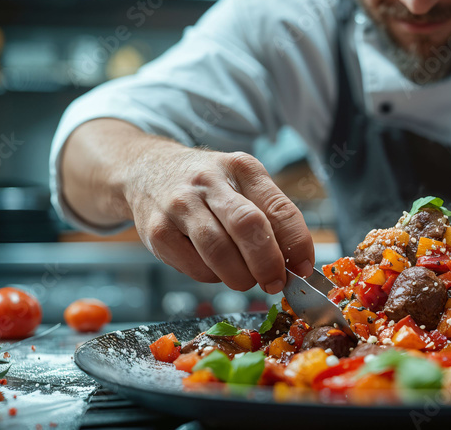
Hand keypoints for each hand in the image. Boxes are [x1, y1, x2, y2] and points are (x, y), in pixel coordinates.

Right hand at [124, 145, 313, 293]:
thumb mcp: (241, 183)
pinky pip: (193, 266)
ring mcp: (179, 205)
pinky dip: (212, 277)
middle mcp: (208, 181)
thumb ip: (269, 216)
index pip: (278, 207)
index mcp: (241, 167)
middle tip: (276, 282)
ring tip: (246, 280)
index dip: (296, 242)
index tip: (304, 267)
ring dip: (240, 276)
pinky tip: (215, 269)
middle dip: (268, 263)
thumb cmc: (207, 186)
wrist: (147, 171)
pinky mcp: (157, 231)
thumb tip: (296, 262)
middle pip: (248, 226)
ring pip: (218, 250)